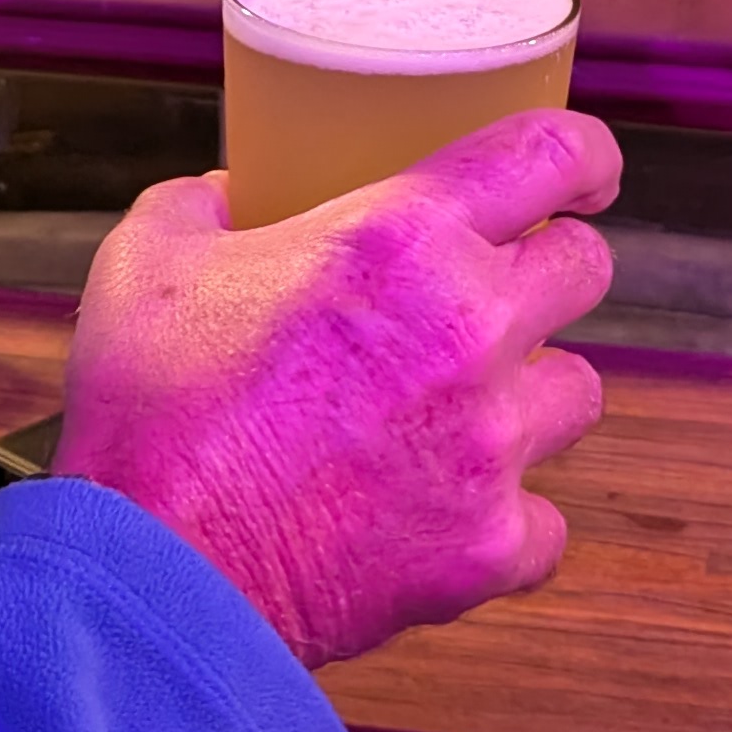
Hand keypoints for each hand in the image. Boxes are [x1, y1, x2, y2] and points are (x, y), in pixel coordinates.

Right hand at [52, 108, 619, 668]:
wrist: (153, 576)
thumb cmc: (149, 415)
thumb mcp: (146, 263)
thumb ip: (199, 206)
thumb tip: (227, 197)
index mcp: (401, 237)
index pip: (550, 155)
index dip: (584, 155)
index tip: (586, 172)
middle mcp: (470, 328)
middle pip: (585, 269)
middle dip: (548, 271)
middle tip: (497, 291)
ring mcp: (491, 443)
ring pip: (579, 392)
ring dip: (530, 392)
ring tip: (461, 408)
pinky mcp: (490, 544)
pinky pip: (545, 521)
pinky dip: (504, 517)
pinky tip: (444, 512)